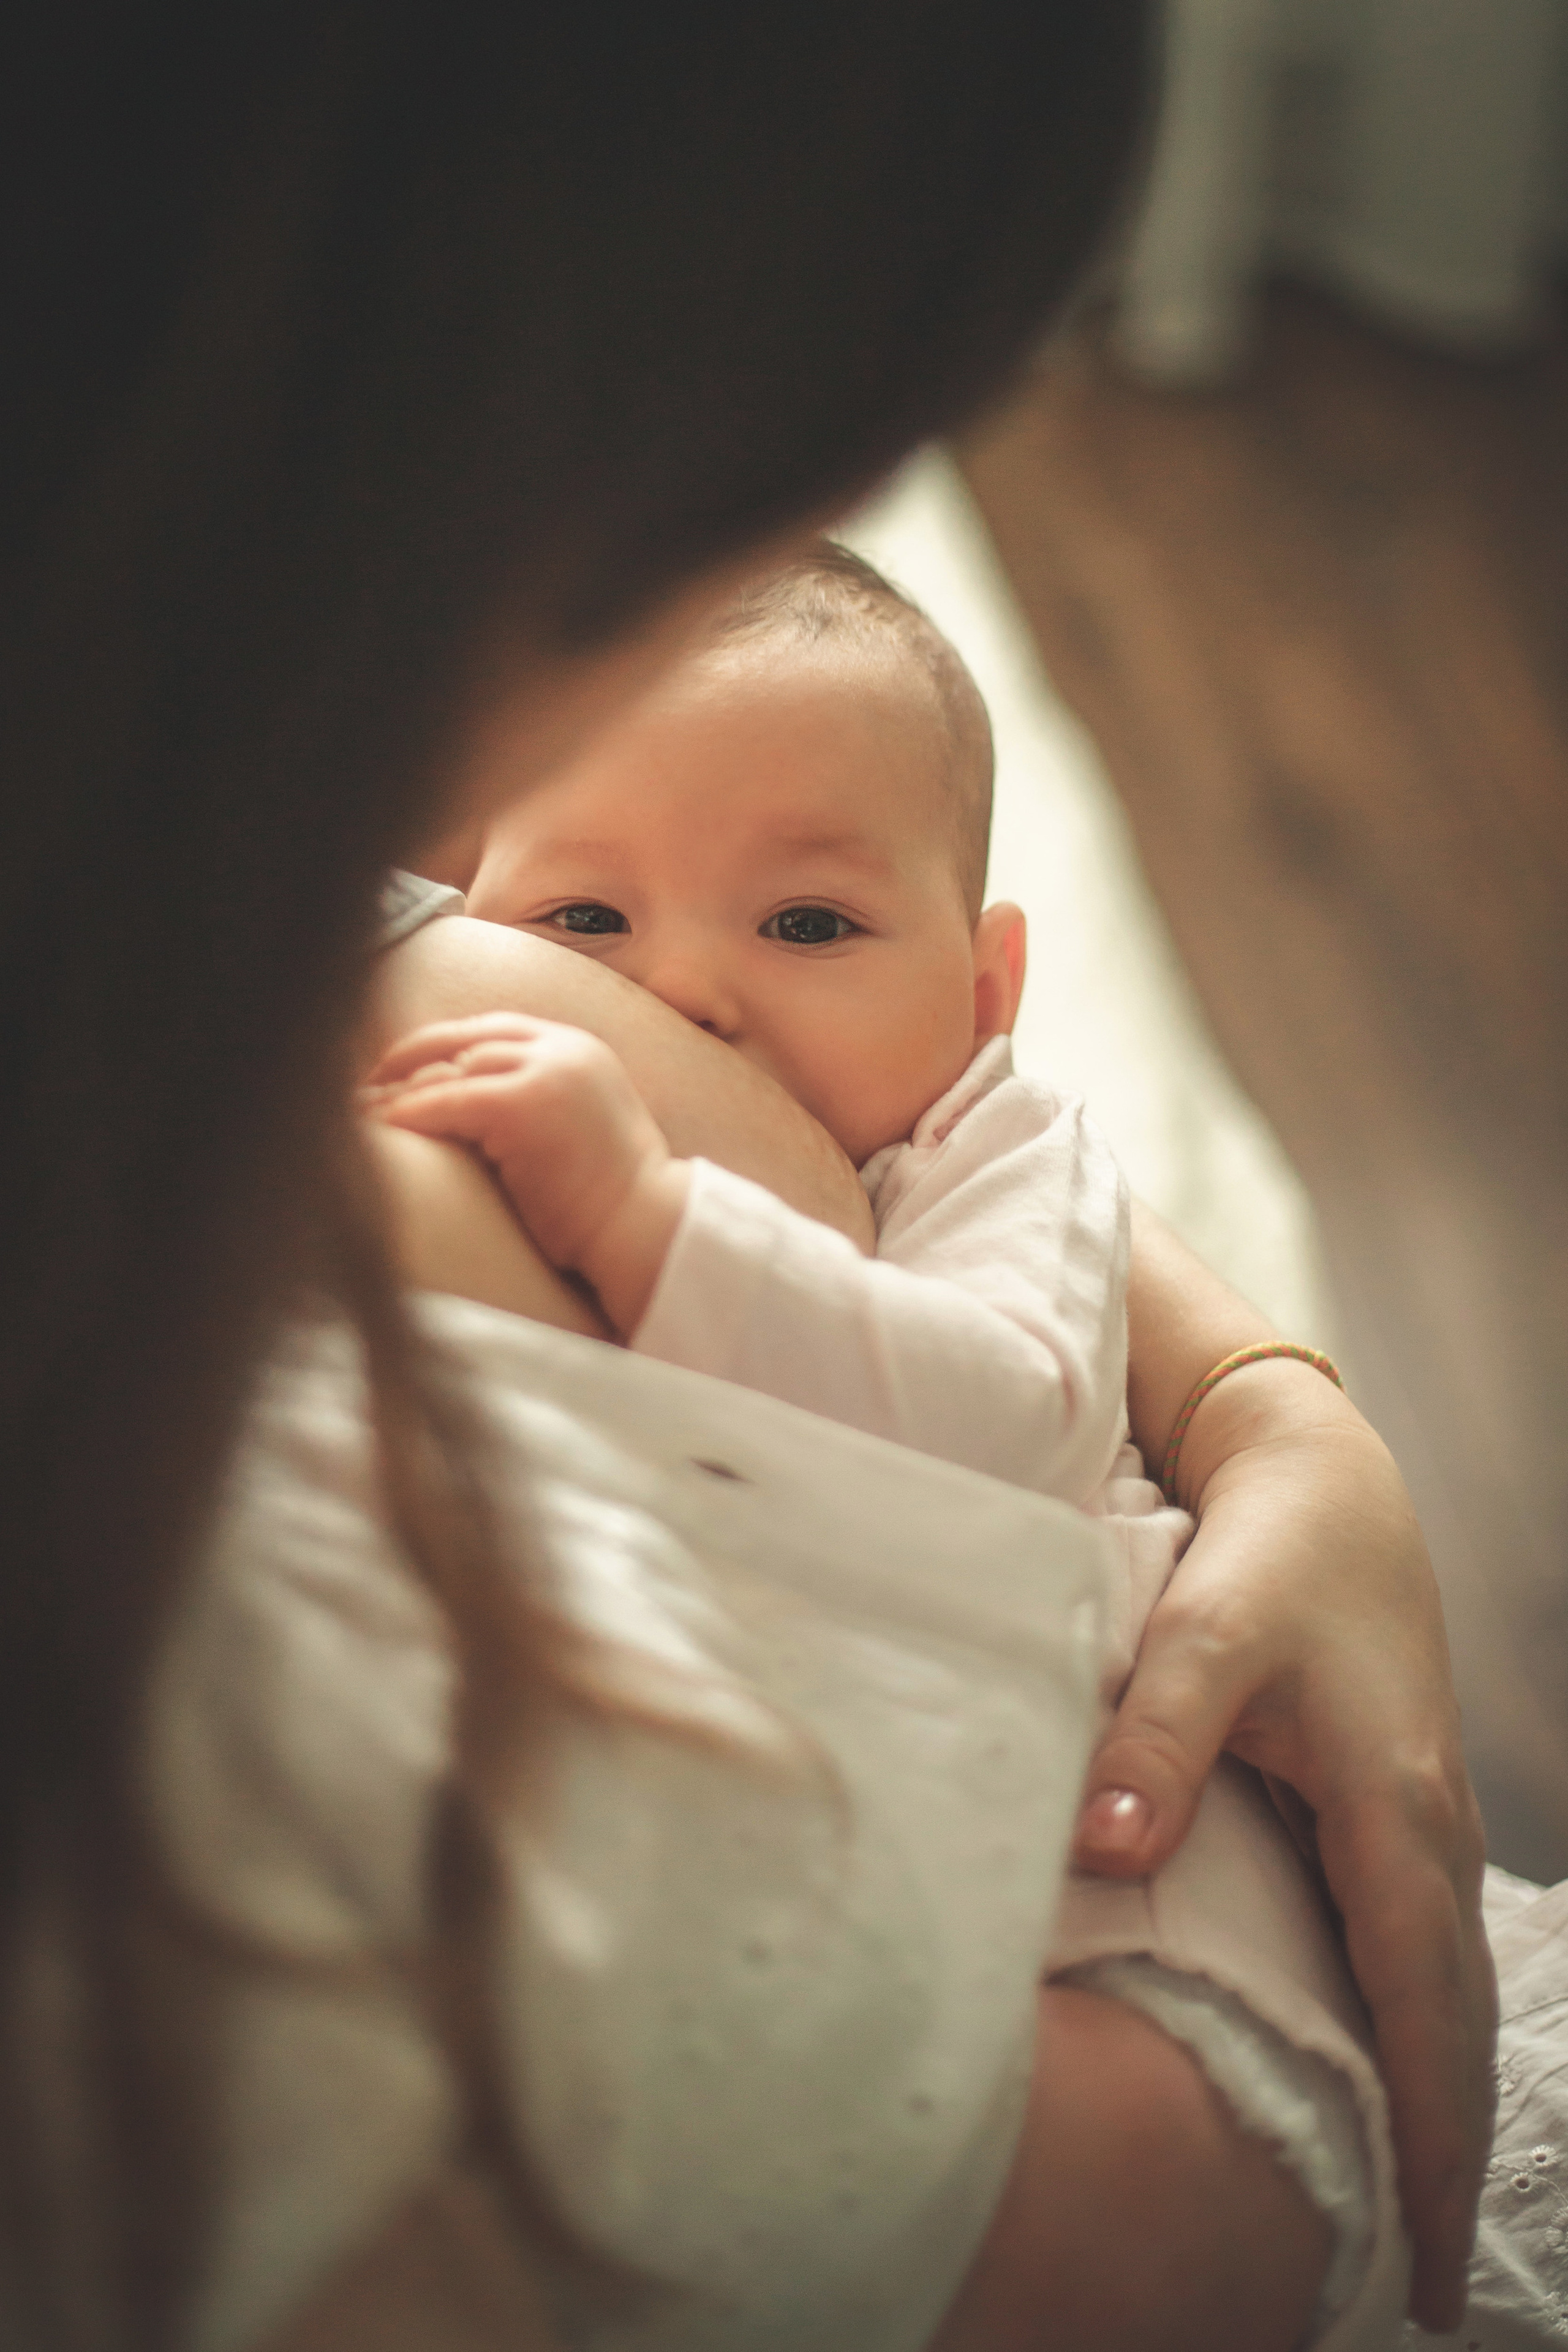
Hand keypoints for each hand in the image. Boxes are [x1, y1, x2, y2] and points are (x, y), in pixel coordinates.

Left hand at [361, 1012, 689, 1331]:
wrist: (647, 1229)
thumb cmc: (610, 1200)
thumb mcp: (577, 1127)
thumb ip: (537, 1100)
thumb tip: (468, 1109)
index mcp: (577, 1048)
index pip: (491, 1031)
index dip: (439, 1047)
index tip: (399, 1070)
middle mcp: (561, 1047)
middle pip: (462, 1037)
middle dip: (407, 1058)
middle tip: (362, 1085)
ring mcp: (544, 1070)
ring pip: (450, 1066)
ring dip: (398, 1091)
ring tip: (358, 1112)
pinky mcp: (522, 1104)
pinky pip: (446, 1100)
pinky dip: (408, 1114)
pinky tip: (378, 1129)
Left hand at [1075, 1364, 1494, 2332]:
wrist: (1321, 1481)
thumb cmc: (1271, 1555)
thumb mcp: (1204, 1632)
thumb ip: (1154, 1740)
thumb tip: (1104, 1853)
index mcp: (1395, 1809)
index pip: (1426, 2011)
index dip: (1431, 2140)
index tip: (1431, 2263)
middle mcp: (1427, 1832)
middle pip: (1452, 2024)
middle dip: (1445, 2154)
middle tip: (1424, 2288)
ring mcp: (1421, 1823)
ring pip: (1442, 1991)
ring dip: (1433, 2098)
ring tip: (1405, 2215)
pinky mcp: (1394, 1808)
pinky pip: (1419, 1949)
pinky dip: (1415, 2030)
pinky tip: (1383, 2074)